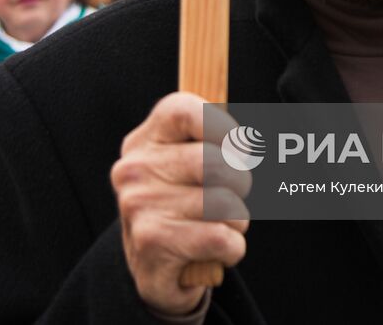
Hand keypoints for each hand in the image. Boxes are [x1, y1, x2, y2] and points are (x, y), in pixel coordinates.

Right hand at [111, 92, 249, 316]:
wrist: (154, 270)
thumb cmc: (183, 208)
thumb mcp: (187, 167)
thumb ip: (212, 142)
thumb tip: (247, 138)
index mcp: (145, 140)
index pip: (183, 111)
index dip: (223, 127)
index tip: (240, 149)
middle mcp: (135, 169)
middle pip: (213, 161)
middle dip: (241, 182)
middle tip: (235, 195)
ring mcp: (139, 206)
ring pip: (223, 203)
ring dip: (238, 221)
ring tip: (221, 227)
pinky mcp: (151, 244)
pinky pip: (220, 238)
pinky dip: (233, 249)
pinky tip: (216, 252)